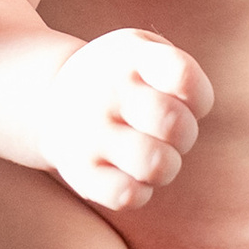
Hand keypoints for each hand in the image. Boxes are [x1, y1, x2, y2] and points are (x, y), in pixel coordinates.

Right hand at [46, 28, 211, 211]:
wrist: (51, 97)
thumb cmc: (121, 79)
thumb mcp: (144, 53)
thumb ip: (180, 72)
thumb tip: (194, 109)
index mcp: (131, 58)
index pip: (183, 75)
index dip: (198, 96)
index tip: (184, 100)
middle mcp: (107, 93)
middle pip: (175, 123)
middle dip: (186, 134)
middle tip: (172, 133)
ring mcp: (90, 134)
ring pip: (157, 164)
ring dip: (168, 166)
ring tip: (155, 155)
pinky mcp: (79, 172)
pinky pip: (127, 196)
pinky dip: (141, 191)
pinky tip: (132, 175)